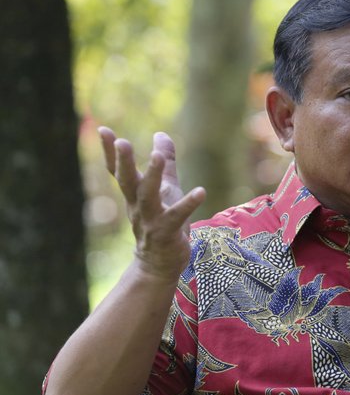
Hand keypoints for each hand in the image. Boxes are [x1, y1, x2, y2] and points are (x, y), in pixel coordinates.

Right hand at [99, 127, 205, 279]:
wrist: (160, 264)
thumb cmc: (163, 222)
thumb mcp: (166, 188)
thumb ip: (166, 163)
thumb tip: (161, 134)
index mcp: (135, 195)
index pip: (118, 171)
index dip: (109, 152)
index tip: (102, 129)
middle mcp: (138, 207)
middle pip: (127, 182)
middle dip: (124, 163)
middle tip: (122, 142)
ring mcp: (150, 221)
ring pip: (147, 198)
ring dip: (152, 177)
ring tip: (157, 156)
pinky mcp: (167, 233)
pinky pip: (177, 217)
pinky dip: (188, 204)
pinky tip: (201, 191)